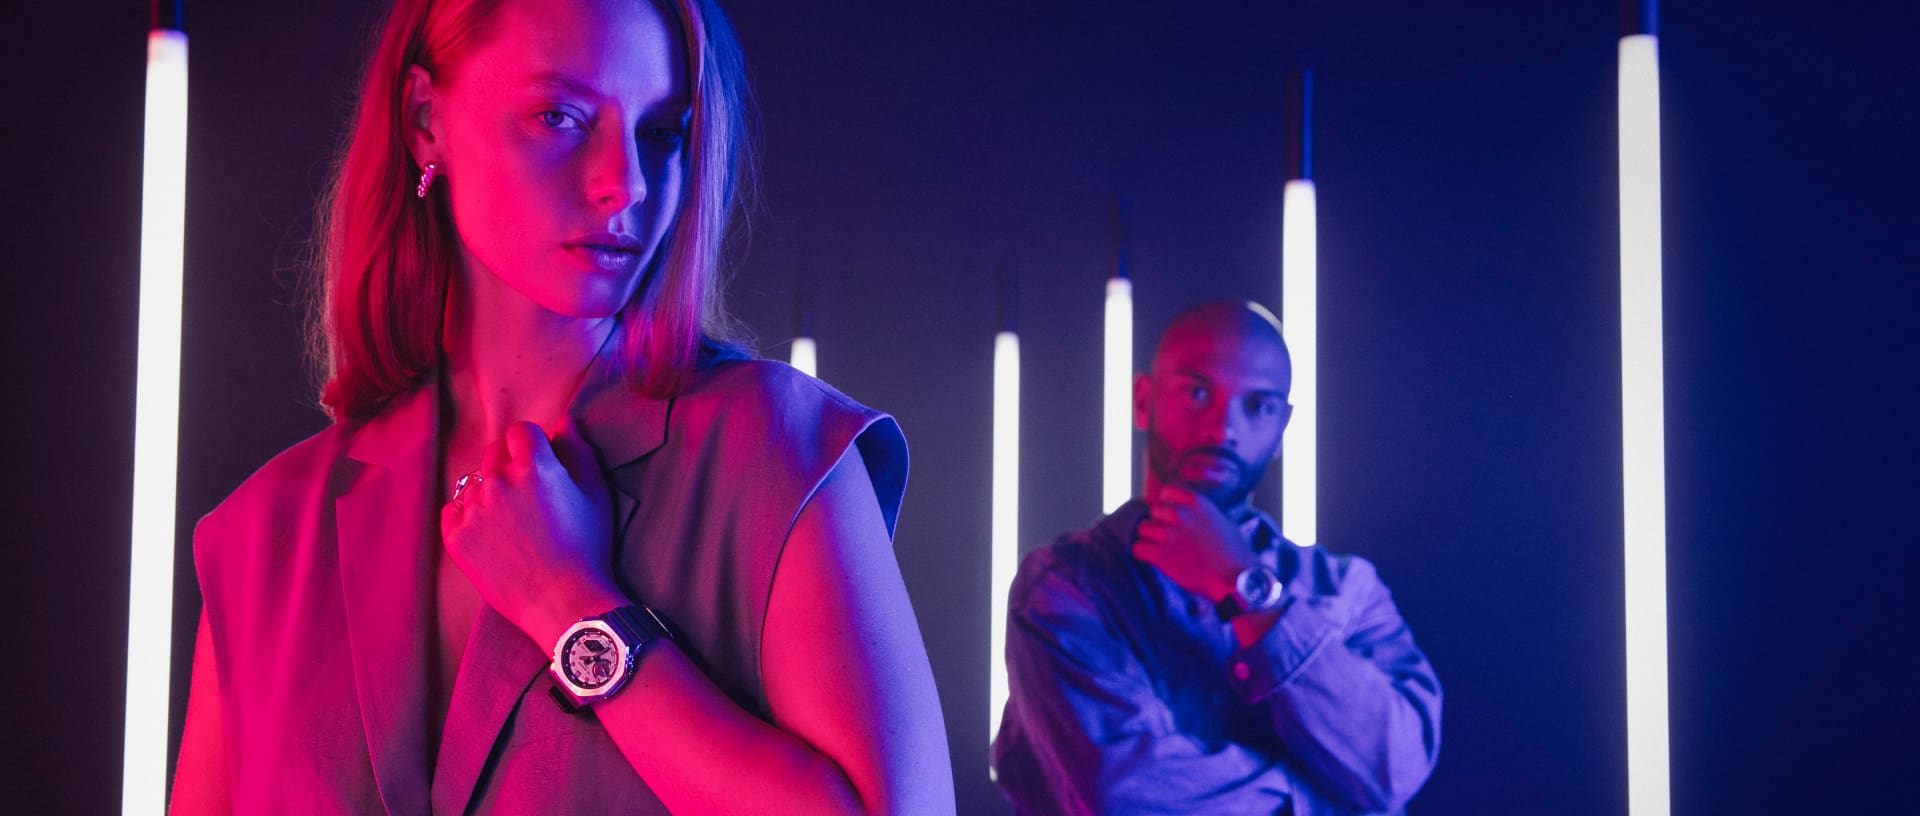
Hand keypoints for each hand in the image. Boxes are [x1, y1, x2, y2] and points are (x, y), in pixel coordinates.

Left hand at [441, 419, 624, 646]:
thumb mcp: (597, 494)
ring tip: (511, 523)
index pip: (521, 431)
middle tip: (527, 496)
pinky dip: (468, 516)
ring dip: (490, 492)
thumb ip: (580, 451)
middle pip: (494, 452)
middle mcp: (498, 481)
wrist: (563, 602)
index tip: (541, 465)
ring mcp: (473, 509)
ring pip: (475, 482)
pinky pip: (453, 511)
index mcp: (534, 466)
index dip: (533, 446)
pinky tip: (491, 534)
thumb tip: (566, 422)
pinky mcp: (456, 537)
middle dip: (509, 464)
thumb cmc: (588, 548)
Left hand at [1132, 484, 1256, 601]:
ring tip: (1162, 550)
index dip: (1168, 506)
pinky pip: (1138, 548)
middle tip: (1168, 538)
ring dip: (1149, 539)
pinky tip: (1156, 559)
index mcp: (1196, 502)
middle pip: (1152, 512)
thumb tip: (1180, 513)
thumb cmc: (1233, 552)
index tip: (1174, 519)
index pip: (1167, 493)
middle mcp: (1180, 514)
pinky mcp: (1162, 556)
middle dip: (1158, 523)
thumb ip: (1197, 513)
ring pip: (1142, 529)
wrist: (1237, 578)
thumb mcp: (1218, 520)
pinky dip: (1143, 554)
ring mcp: (1170, 535)